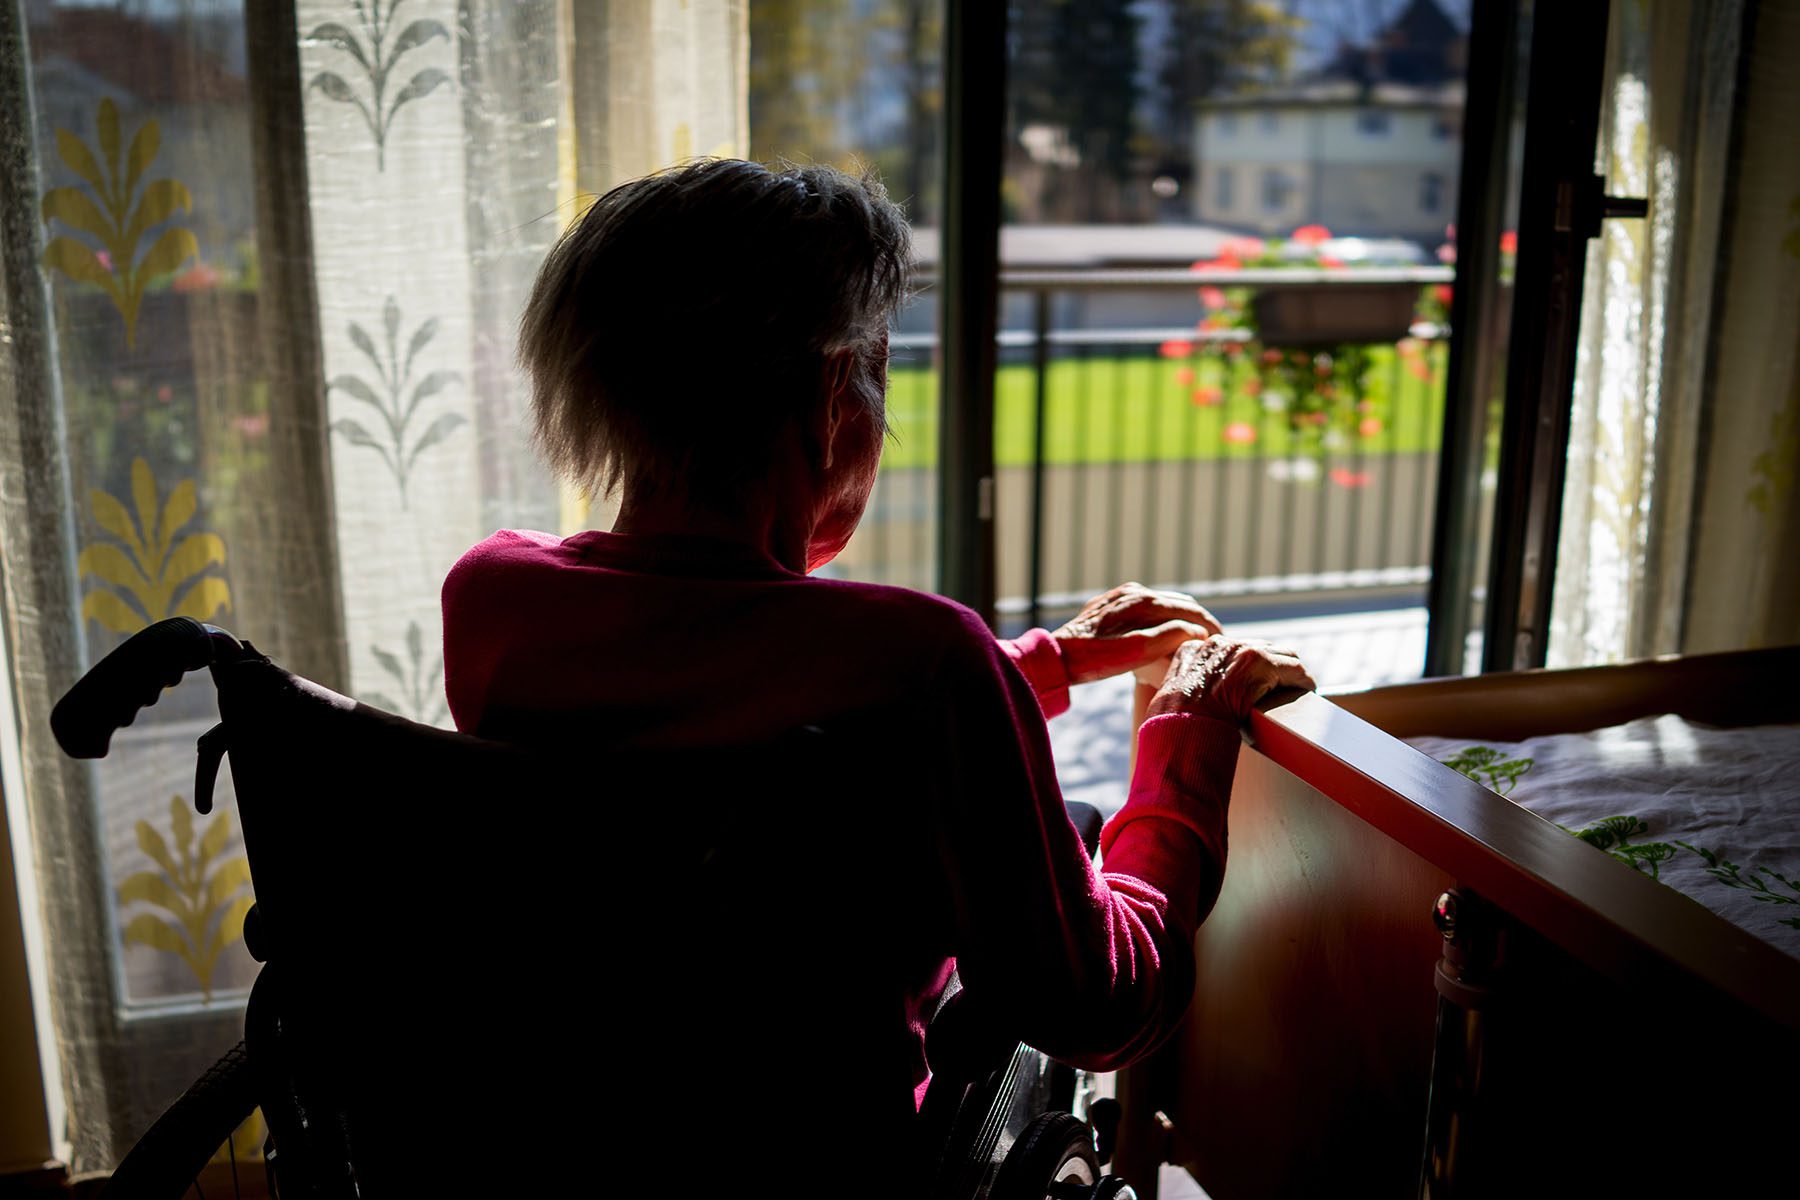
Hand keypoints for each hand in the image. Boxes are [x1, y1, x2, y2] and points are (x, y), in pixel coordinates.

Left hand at [1051, 582, 1222, 686]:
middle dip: (1199, 620)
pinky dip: (1164, 617)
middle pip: (1178, 603)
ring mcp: (1121, 596)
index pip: (1188, 609)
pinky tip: (1167, 630)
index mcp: (1143, 601)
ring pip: (1163, 603)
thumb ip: (1168, 637)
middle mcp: (1133, 592)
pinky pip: (1146, 607)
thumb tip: (1195, 631)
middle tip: (1215, 639)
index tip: (1223, 640)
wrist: (1055, 657)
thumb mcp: (1136, 652)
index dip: (1208, 625)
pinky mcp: (1111, 605)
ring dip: (1182, 617)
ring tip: (1196, 635)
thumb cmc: (1094, 660)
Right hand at [1145, 637, 1315, 724]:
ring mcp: (1240, 651)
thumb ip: (1187, 687)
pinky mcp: (1261, 663)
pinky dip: (1302, 682)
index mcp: (1194, 651)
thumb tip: (1200, 701)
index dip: (1247, 668)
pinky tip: (1307, 692)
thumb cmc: (1174, 725)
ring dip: (1289, 674)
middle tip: (1280, 689)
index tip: (1254, 683)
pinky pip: (1294, 669)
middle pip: (1259, 648)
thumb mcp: (1172, 698)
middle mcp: (1218, 645)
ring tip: (1297, 690)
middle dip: (1272, 668)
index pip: (1231, 651)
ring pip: (1281, 655)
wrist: (1181, 729)